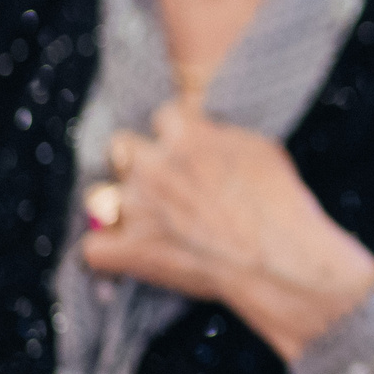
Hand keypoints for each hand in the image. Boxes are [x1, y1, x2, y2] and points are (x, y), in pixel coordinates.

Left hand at [82, 100, 373, 361]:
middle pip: (121, 146)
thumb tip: (208, 136)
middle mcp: (154, 166)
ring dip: (115, 204)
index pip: (164, 116)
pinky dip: (108, 253)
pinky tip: (127, 254)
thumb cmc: (280, 204)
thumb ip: (223, 137)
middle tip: (162, 181)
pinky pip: (93, 248)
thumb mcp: (261, 150)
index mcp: (187, 136)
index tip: (188, 149)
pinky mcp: (132, 250)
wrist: (280, 258)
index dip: (177, 134)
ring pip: (97, 195)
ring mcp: (138, 208)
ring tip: (141, 218)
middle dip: (138, 160)